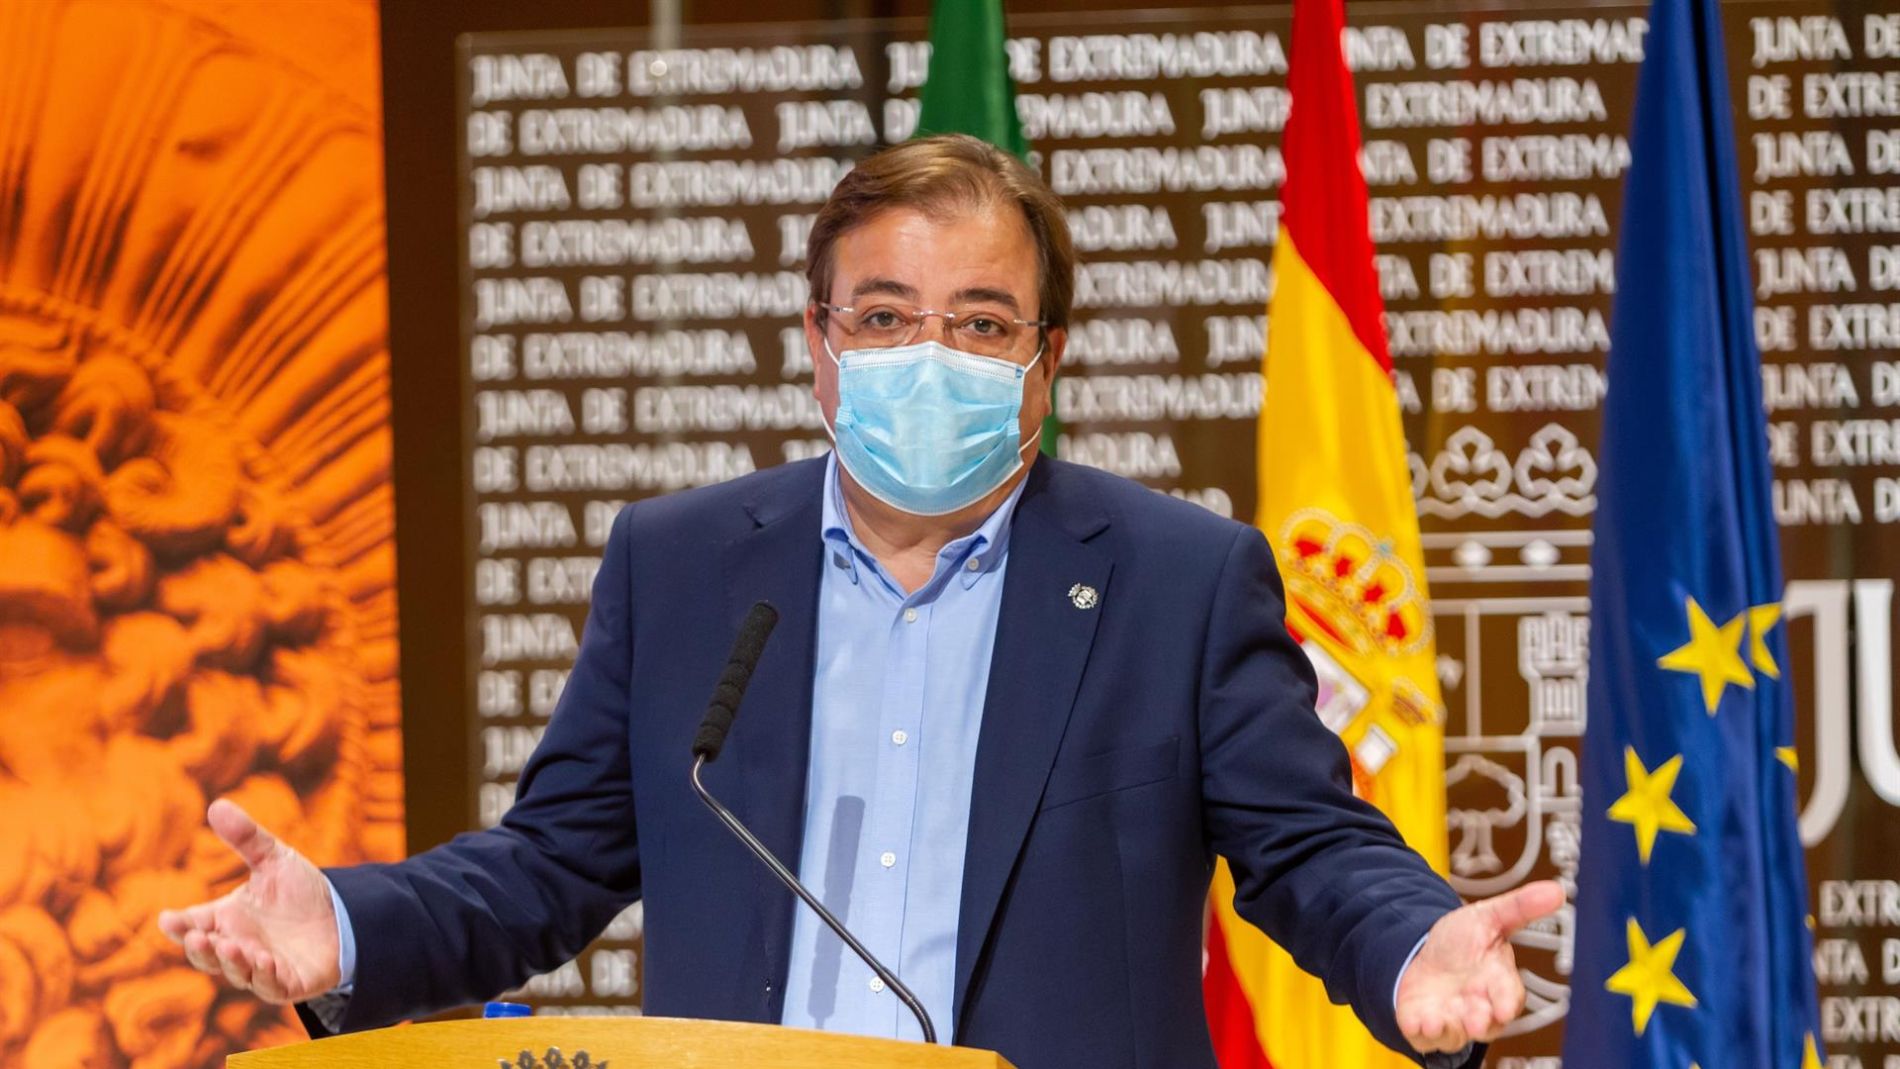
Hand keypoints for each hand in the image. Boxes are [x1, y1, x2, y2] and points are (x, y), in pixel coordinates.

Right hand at [156, 799, 341, 1003]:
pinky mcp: (287, 982)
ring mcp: (260, 968)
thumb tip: (216, 805)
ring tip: (230, 946)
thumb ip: (245, 837)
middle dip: (200, 948)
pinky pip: (271, 985)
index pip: (192, 925)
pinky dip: (264, 975)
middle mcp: (237, 946)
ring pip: (236, 972)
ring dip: (231, 962)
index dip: (179, 925)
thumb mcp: (274, 859)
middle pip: (207, 955)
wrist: (344, 915)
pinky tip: (262, 960)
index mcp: (226, 920)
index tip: (168, 919)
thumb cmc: (300, 892)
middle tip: (196, 936)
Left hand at [1396, 880, 1563, 1053]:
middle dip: (1480, 1021)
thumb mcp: (1489, 918)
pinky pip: (1423, 1035)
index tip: (1504, 1007)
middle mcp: (1477, 1006)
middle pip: (1483, 1022)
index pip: (1508, 996)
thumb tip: (1557, 890)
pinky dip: (1419, 1031)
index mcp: (1497, 982)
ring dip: (1447, 1029)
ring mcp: (1450, 1018)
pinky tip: (1415, 1022)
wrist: (1421, 952)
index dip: (1506, 1002)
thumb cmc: (1463, 942)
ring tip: (1437, 1021)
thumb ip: (1520, 908)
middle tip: (1476, 1019)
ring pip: (1453, 1033)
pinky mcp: (1423, 1024)